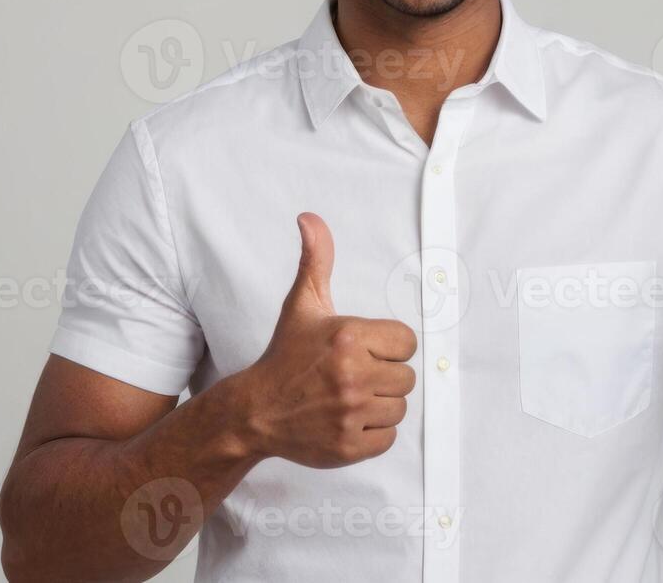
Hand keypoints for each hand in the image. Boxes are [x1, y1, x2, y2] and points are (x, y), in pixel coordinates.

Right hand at [232, 212, 417, 467]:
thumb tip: (309, 218)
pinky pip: (388, 438)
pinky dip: (372, 433)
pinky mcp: (349, 446)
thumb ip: (316, 259)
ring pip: (399, 408)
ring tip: (349, 397)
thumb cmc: (286, 355)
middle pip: (406, 377)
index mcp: (350, 336)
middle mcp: (352, 375)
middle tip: (352, 376)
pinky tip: (347, 420)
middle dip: (383, 376)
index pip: (407, 342)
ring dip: (379, 405)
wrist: (255, 411)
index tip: (362, 350)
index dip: (388, 346)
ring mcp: (350, 413)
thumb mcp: (302, 304)